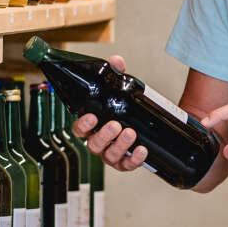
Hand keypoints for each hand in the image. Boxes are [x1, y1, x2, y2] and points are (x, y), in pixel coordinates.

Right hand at [72, 55, 149, 172]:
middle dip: (104, 135)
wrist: (148, 125)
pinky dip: (134, 159)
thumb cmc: (125, 110)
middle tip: (115, 125)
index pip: (79, 129)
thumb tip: (117, 62)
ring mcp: (112, 154)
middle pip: (93, 144)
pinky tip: (142, 150)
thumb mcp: (121, 91)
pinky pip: (127, 165)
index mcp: (94, 126)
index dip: (83, 125)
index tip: (91, 117)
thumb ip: (117, 76)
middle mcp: (100, 142)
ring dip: (119, 145)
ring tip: (131, 133)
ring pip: (110, 156)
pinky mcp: (126, 162)